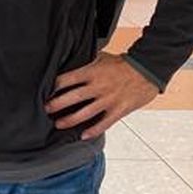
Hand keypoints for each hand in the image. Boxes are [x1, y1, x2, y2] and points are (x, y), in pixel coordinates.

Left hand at [44, 52, 158, 140]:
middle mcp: (98, 86)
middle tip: (46, 110)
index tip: (44, 91)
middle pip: (72, 97)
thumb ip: (86, 62)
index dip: (53, 86)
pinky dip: (93, 130)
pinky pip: (104, 123)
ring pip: (85, 113)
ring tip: (58, 124)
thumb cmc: (123, 64)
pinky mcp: (119, 110)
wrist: (147, 70)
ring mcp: (108, 99)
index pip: (67, 79)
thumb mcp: (101, 57)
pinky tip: (83, 136)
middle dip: (56, 105)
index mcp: (92, 72)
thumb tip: (68, 62)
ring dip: (70, 120)